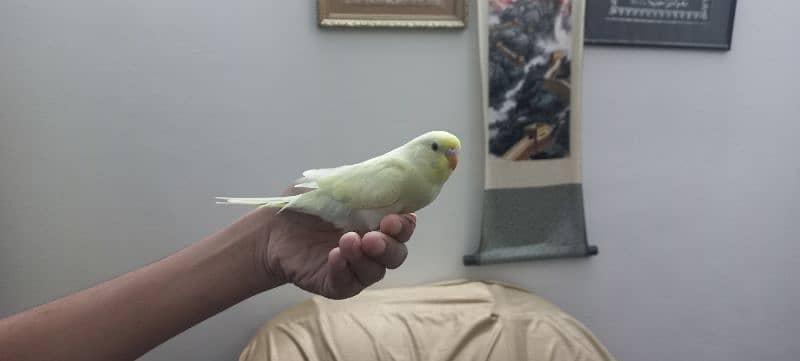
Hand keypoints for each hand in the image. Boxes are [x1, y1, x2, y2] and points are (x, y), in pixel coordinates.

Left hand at [254, 188, 415, 298]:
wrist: (271, 229)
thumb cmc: (304, 206)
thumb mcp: (329, 185)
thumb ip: (357, 183)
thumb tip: (383, 176)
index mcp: (375, 221)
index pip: (402, 227)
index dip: (404, 225)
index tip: (393, 219)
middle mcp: (371, 247)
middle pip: (397, 254)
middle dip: (390, 246)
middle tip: (373, 236)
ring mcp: (355, 267)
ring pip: (375, 272)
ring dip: (365, 258)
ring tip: (347, 241)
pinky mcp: (336, 283)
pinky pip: (348, 283)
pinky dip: (344, 270)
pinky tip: (334, 256)